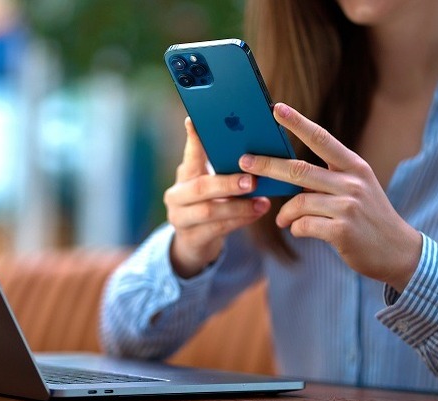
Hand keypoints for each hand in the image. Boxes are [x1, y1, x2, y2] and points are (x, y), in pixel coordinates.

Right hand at [165, 117, 270, 277]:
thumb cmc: (209, 204)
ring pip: (208, 212)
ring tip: (262, 202)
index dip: (193, 138)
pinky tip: (256, 214)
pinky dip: (239, 221)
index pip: (189, 154)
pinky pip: (217, 230)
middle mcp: (176, 196)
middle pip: (200, 187)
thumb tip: (250, 144)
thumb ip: (223, 167)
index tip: (195, 120)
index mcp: (184, 175)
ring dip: (238, 206)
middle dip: (227, 183)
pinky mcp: (191, 239)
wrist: (193, 242)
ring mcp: (180, 219)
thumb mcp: (211, 184)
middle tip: (251, 180)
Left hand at [238, 103, 421, 290]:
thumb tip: (286, 176)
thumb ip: (327, 179)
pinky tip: (299, 231)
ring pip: (298, 202)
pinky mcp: (342, 231)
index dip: (297, 123)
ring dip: (284, 213)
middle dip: (267, 165)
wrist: (398, 251)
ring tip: (282, 220)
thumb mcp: (357, 189)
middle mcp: (352, 182)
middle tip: (244, 162)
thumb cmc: (369, 218)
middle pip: (299, 169)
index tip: (276, 109)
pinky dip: (296, 229)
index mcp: (354, 167)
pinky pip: (303, 225)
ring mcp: (348, 206)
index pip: (321, 138)